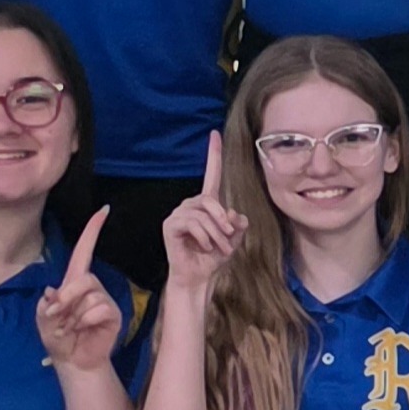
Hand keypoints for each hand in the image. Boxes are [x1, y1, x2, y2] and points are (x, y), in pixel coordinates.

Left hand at [36, 208, 121, 372]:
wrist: (72, 361)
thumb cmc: (58, 338)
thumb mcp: (43, 318)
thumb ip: (45, 304)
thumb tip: (54, 292)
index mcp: (74, 282)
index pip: (84, 251)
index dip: (93, 231)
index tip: (104, 210)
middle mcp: (92, 287)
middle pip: (83, 278)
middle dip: (66, 298)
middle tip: (57, 316)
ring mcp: (104, 300)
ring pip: (90, 297)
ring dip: (74, 316)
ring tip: (70, 328)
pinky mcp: (113, 315)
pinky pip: (99, 309)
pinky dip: (85, 322)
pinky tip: (82, 331)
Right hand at [161, 133, 247, 293]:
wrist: (198, 276)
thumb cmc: (214, 256)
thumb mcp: (234, 238)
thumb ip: (238, 223)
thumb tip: (235, 215)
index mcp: (207, 203)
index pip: (211, 174)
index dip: (213, 154)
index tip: (215, 133)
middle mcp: (191, 204)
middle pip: (211, 200)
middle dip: (223, 220)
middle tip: (228, 238)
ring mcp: (179, 213)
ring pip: (204, 214)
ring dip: (216, 234)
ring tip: (217, 248)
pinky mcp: (171, 224)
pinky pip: (193, 224)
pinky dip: (204, 238)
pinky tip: (202, 247)